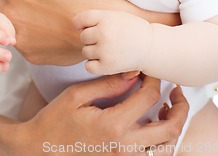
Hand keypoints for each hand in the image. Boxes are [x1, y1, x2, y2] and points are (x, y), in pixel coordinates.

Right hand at [11, 75, 187, 155]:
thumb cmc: (54, 120)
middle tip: (176, 91)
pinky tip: (152, 125)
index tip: (150, 69)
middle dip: (180, 106)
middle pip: (169, 129)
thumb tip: (133, 72)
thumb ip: (108, 84)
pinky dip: (160, 141)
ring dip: (173, 127)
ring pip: (165, 148)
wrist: (38, 150)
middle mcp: (124, 148)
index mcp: (113, 126)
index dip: (153, 79)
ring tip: (167, 108)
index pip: (148, 97)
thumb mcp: (77, 96)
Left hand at [73, 9, 150, 74]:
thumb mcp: (116, 15)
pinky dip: (95, 65)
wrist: (151, 47)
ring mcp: (105, 50)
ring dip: (93, 52)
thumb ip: (96, 18)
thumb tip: (76, 26)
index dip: (81, 24)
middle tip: (106, 39)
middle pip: (82, 36)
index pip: (80, 19)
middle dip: (91, 38)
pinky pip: (89, 66)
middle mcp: (104, 33)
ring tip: (108, 49)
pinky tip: (105, 59)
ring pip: (85, 51)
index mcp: (106, 18)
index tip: (87, 27)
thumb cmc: (132, 29)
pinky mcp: (107, 66)